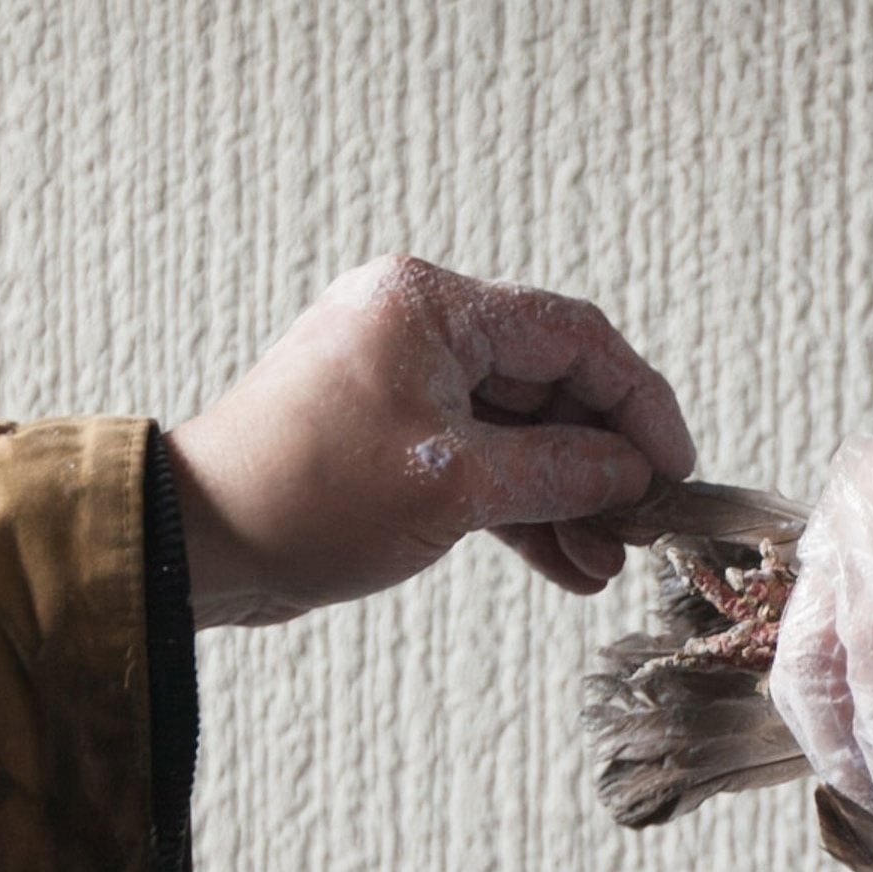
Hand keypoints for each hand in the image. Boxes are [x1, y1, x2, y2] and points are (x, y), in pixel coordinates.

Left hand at [167, 254, 696, 623]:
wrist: (197, 543)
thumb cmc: (304, 495)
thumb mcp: (453, 486)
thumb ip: (558, 473)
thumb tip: (631, 476)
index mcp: (432, 307)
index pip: (574, 336)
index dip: (638, 403)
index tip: (675, 469)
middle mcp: (420, 330)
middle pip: (551, 385)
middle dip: (602, 463)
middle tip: (643, 526)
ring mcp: (404, 385)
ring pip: (519, 433)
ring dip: (567, 498)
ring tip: (605, 562)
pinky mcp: (391, 439)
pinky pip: (480, 463)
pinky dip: (521, 510)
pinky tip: (565, 564)